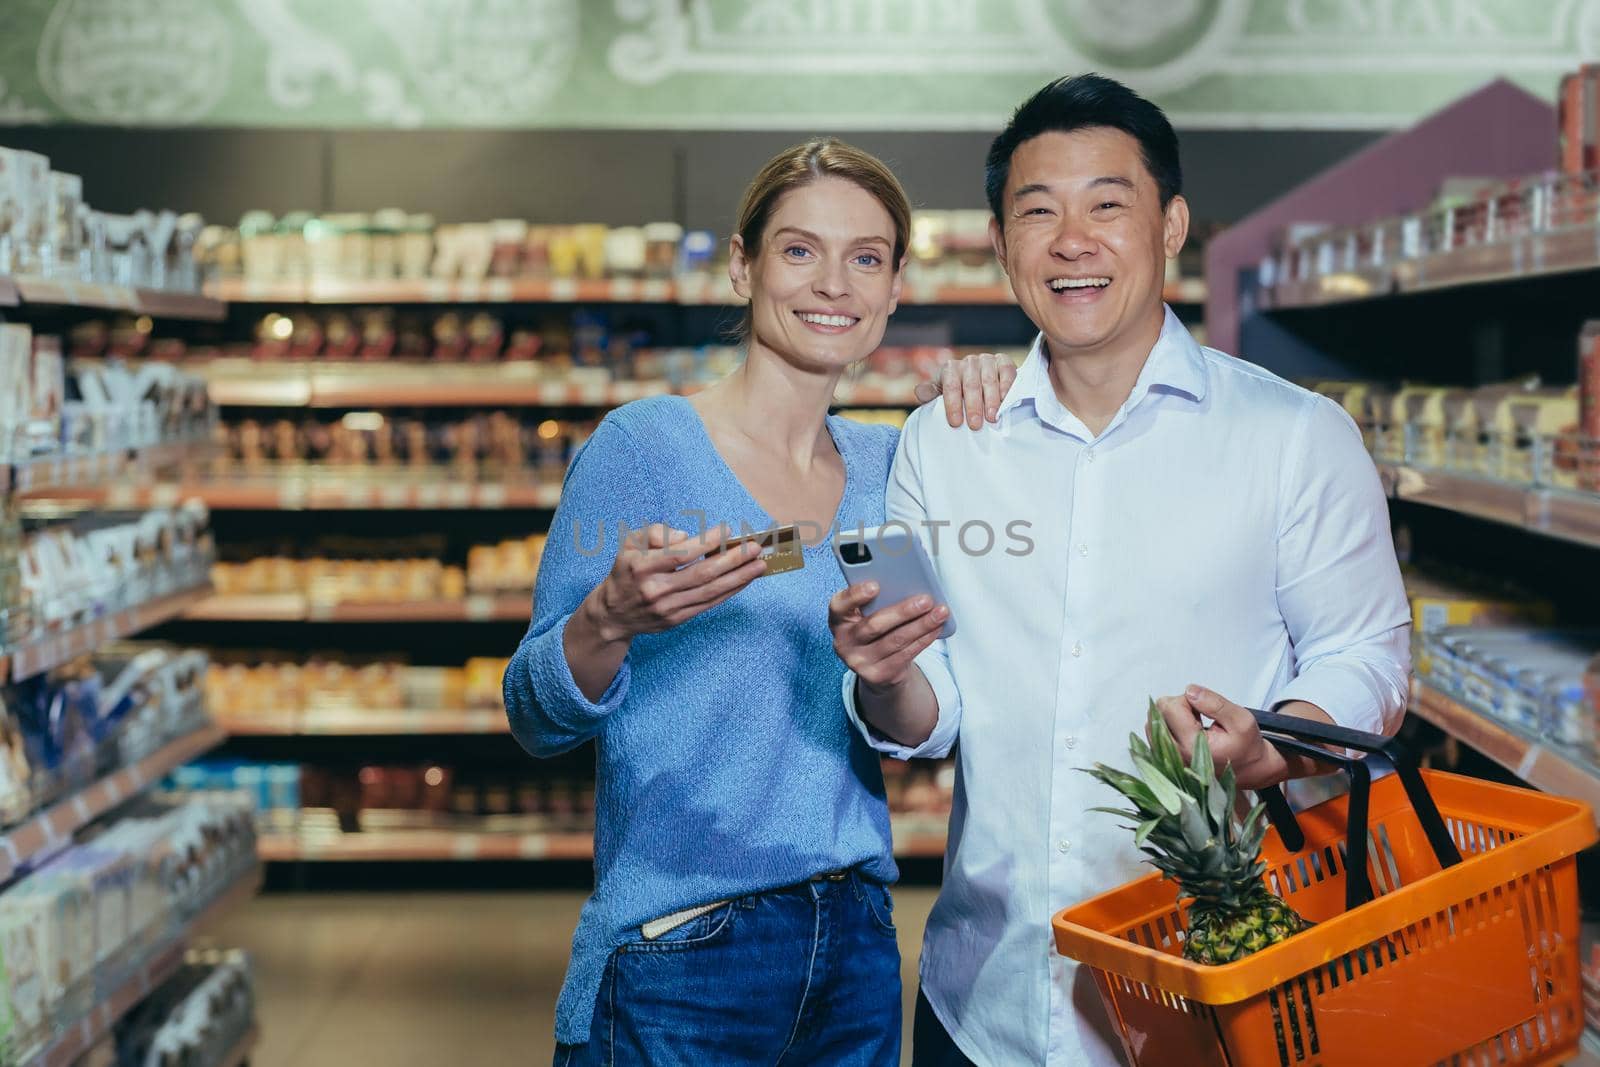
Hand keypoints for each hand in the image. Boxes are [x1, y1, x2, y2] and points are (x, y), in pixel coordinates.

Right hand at [582, 523, 765, 641]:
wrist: (612, 614)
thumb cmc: (626, 570)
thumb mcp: (630, 543)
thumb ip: (656, 532)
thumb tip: (688, 537)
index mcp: (642, 567)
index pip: (680, 554)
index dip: (706, 542)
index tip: (727, 530)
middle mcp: (655, 590)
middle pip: (701, 574)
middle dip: (732, 560)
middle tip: (755, 548)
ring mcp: (667, 608)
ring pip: (709, 591)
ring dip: (738, 578)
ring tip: (760, 565)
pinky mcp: (677, 620)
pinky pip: (708, 604)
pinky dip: (729, 591)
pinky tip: (744, 580)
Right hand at [829, 582, 948, 690]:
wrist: (875, 667)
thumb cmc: (875, 629)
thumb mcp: (867, 615)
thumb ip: (878, 601)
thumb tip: (909, 587)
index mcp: (839, 620)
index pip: (839, 605)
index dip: (855, 595)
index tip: (875, 585)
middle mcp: (844, 642)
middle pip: (874, 625)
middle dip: (903, 611)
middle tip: (926, 600)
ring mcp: (859, 662)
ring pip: (895, 640)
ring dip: (921, 625)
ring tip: (940, 612)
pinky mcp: (877, 675)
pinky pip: (905, 655)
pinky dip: (924, 639)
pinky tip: (936, 628)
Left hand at [913, 352, 1017, 429]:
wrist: (980, 383)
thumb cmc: (957, 394)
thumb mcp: (940, 394)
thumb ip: (930, 394)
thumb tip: (920, 392)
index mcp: (950, 369)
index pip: (950, 385)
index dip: (952, 404)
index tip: (955, 423)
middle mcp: (968, 362)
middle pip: (971, 384)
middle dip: (973, 406)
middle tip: (975, 425)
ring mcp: (987, 360)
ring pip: (989, 379)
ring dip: (991, 400)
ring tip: (992, 418)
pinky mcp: (1004, 361)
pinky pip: (1006, 371)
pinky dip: (1006, 386)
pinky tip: (1005, 401)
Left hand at [1155, 685, 1288, 790]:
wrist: (1249, 768)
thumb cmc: (1246, 745)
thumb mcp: (1241, 720)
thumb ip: (1215, 703)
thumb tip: (1189, 690)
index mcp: (1193, 746)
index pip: (1170, 707)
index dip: (1187, 698)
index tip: (1204, 707)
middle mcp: (1176, 754)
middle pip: (1157, 712)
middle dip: (1177, 705)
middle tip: (1200, 715)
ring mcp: (1169, 759)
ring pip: (1153, 721)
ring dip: (1172, 716)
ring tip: (1194, 723)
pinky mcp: (1166, 759)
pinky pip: (1154, 732)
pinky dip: (1169, 725)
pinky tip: (1187, 730)